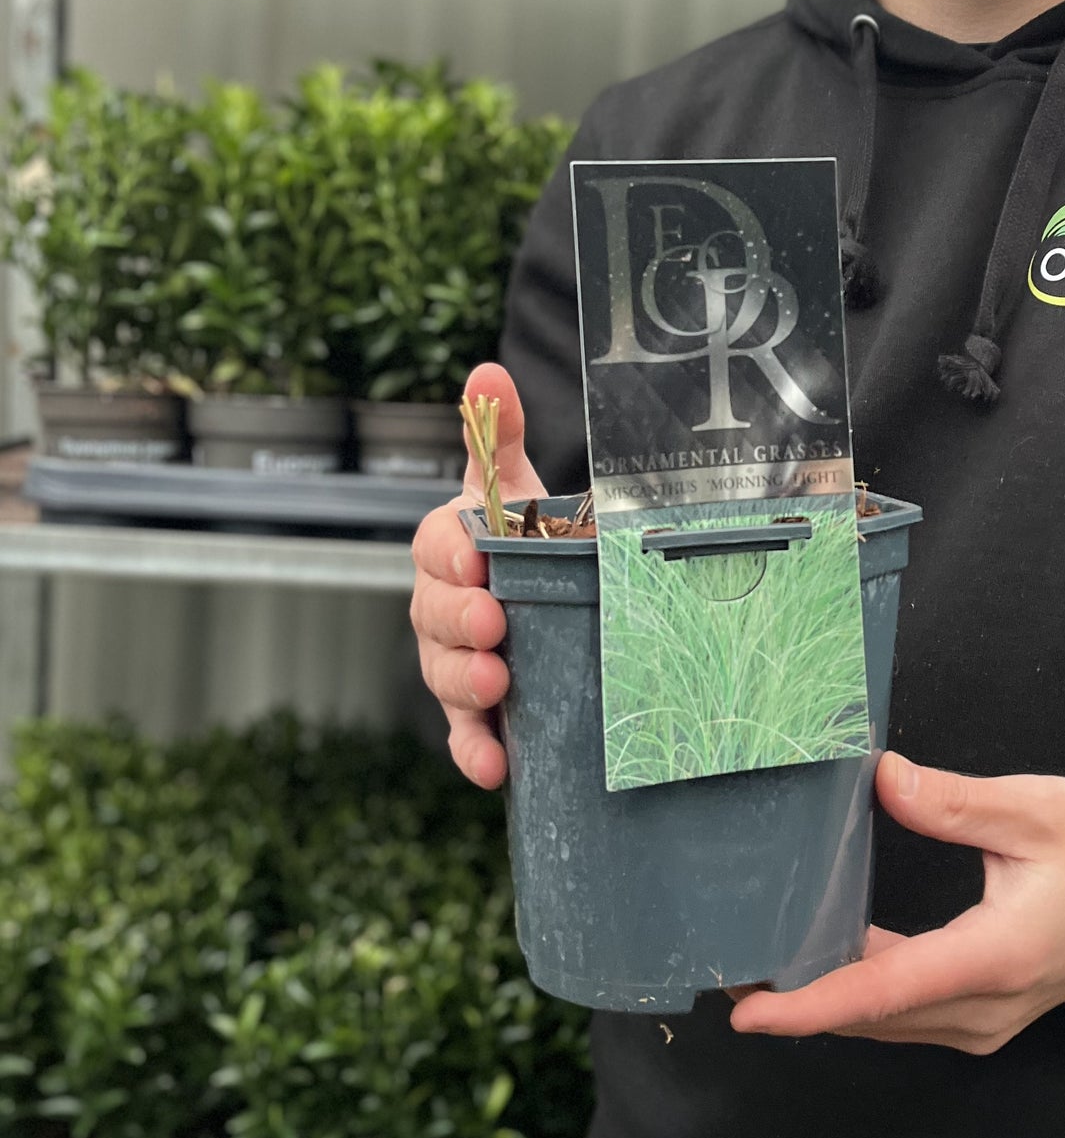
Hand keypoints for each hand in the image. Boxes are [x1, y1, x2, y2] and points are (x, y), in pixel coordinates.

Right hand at [410, 362, 542, 788]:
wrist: (559, 590)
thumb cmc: (528, 532)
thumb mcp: (519, 482)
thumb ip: (499, 433)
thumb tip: (488, 368)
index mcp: (449, 548)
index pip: (434, 546)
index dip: (450, 552)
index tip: (477, 555)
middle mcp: (442, 607)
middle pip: (433, 615)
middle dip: (459, 620)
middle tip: (496, 623)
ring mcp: (457, 662)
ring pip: (444, 675)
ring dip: (465, 683)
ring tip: (497, 684)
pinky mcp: (480, 714)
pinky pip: (467, 736)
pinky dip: (475, 752)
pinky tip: (498, 769)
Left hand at [728, 752, 1064, 1052]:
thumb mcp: (1035, 809)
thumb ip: (956, 801)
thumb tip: (880, 778)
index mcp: (997, 957)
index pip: (885, 990)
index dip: (812, 1005)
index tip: (749, 1012)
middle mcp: (986, 1007)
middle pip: (874, 1015)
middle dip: (798, 1001)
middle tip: (726, 970)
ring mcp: (985, 1020)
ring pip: (887, 1022)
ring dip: (824, 1002)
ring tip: (757, 967)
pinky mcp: (983, 1014)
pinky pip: (906, 1015)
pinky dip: (858, 997)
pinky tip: (820, 962)